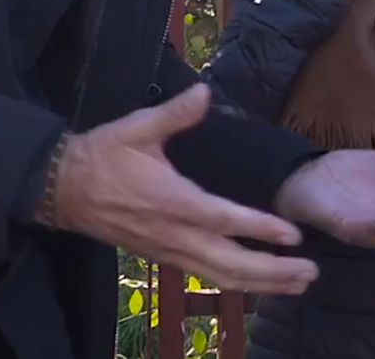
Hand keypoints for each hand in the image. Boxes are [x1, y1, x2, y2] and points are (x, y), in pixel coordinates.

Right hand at [49, 84, 319, 295]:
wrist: (63, 189)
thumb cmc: (103, 155)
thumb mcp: (136, 128)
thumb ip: (174, 113)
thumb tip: (204, 90)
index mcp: (173, 201)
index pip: (224, 220)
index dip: (259, 229)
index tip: (293, 235)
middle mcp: (175, 233)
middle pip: (231, 264)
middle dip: (273, 271)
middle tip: (311, 272)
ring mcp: (170, 250)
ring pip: (221, 277)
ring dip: (262, 284)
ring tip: (298, 284)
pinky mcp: (165, 257)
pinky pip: (207, 276)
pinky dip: (238, 283)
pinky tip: (261, 283)